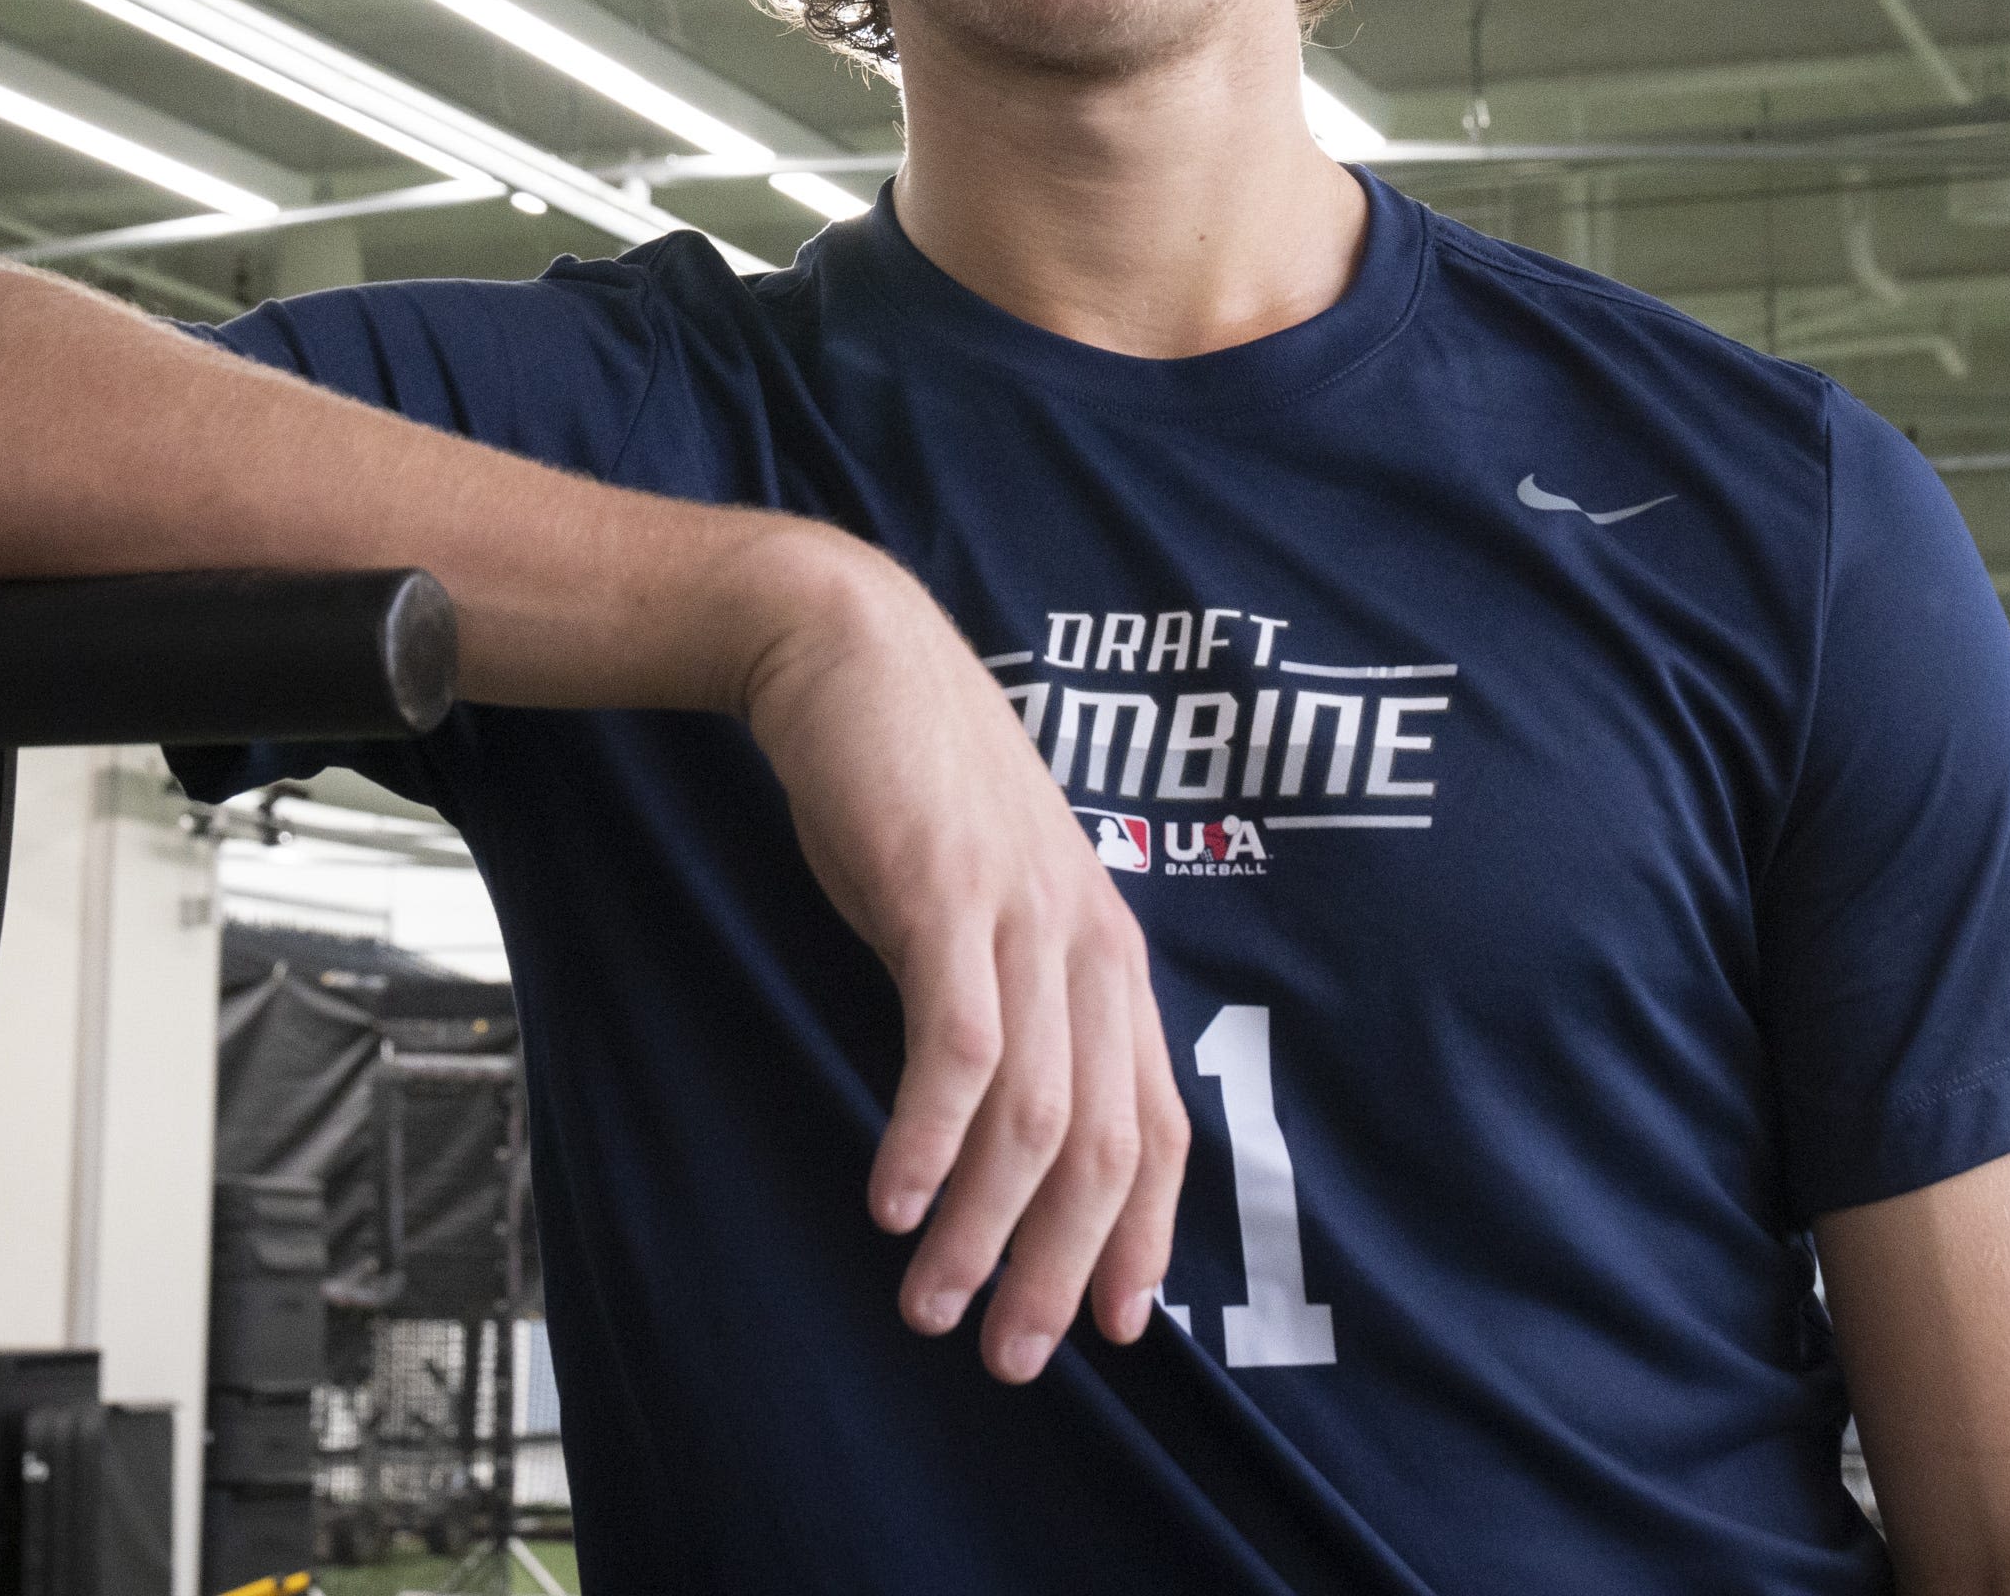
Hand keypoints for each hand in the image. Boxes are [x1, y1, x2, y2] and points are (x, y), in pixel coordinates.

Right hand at [726, 527, 1190, 1381]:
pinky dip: (928, 1141)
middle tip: (1011, 1359)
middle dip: (1061, 1268)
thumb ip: (1009, 998)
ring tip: (932, 1308)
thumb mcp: (982, 904)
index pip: (1158, 1124)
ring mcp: (1023, 919)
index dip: (1144, 1237)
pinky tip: (892, 1204)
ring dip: (984, 1231)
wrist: (851, 650)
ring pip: (1035, 1118)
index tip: (1112, 1332)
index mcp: (1105, 954)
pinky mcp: (945, 896)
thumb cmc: (911, 787)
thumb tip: (999, 1126)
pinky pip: (956, 1048)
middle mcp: (1087, 945)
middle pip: (1106, 1146)